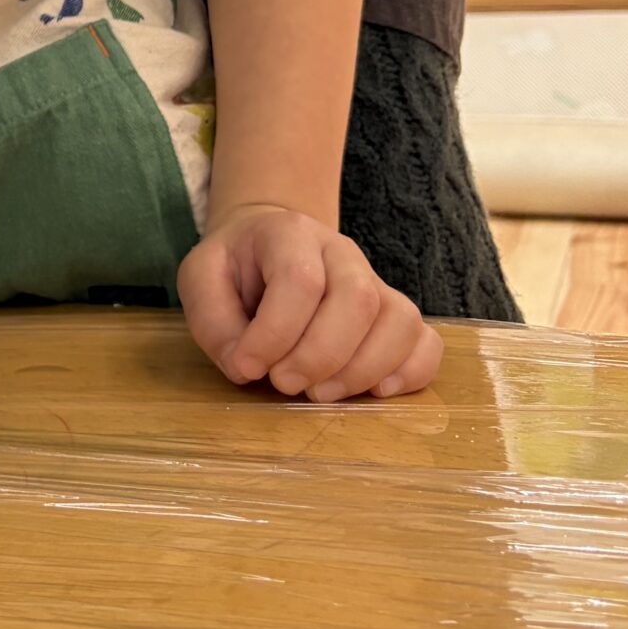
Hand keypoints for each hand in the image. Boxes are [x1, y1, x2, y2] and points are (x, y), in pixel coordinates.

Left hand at [177, 203, 442, 402]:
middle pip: (357, 300)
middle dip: (320, 356)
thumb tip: (245, 367)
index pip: (299, 280)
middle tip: (284, 384)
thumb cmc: (234, 270)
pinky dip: (410, 372)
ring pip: (398, 320)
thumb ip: (212, 319)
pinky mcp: (395, 314)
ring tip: (320, 394)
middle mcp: (342, 253)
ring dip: (362, 370)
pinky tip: (375, 392)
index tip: (246, 367)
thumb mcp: (201, 280)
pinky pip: (426, 341)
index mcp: (290, 234)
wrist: (268, 246)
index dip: (274, 333)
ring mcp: (376, 282)